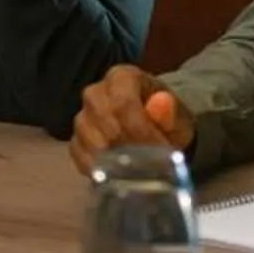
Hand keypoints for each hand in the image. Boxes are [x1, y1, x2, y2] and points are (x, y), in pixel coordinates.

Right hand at [70, 64, 191, 173]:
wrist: (155, 131)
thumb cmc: (166, 121)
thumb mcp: (178, 118)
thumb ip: (171, 113)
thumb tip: (162, 103)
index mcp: (122, 77)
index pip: (122, 103)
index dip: (140, 130)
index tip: (161, 151)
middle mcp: (95, 93)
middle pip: (104, 121)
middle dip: (129, 146)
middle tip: (151, 163)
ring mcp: (82, 117)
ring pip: (90, 140)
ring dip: (114, 159)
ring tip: (138, 169)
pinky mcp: (76, 140)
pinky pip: (80, 155)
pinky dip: (99, 169)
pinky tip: (118, 175)